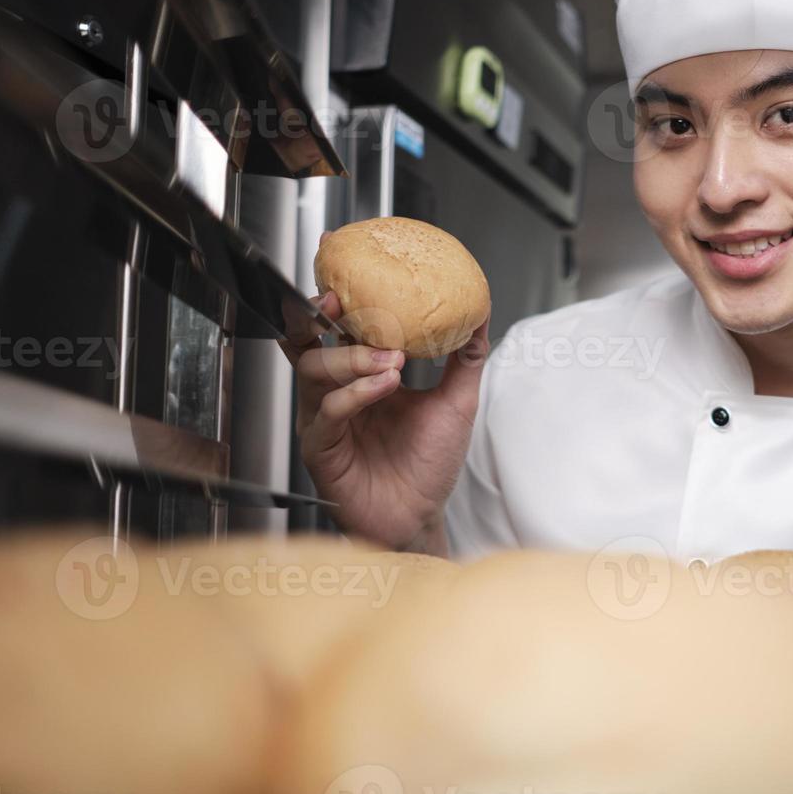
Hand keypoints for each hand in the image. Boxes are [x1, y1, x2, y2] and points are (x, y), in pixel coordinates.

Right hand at [278, 285, 490, 551]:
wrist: (421, 516)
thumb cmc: (429, 465)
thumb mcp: (455, 402)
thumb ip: (465, 359)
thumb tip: (480, 315)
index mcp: (361, 377)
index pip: (339, 330)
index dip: (338, 303)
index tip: (350, 277)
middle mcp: (337, 394)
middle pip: (311, 344)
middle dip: (323, 319)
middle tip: (346, 303)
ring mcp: (325, 420)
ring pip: (315, 372)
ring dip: (352, 358)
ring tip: (390, 360)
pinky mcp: (321, 449)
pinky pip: (327, 414)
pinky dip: (355, 394)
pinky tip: (383, 386)